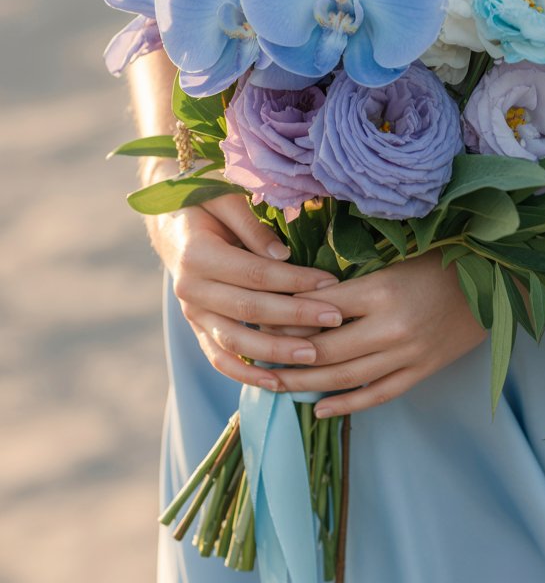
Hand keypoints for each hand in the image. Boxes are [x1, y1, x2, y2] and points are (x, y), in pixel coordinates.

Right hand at [148, 193, 343, 389]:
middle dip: (295, 316)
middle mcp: (190, 288)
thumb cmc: (207, 205)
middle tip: (334, 318)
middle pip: (249, 309)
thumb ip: (251, 225)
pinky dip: (246, 374)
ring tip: (314, 356)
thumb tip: (281, 255)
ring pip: (234, 341)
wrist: (172, 226)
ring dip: (275, 351)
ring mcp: (192, 313)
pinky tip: (278, 383)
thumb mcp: (226, 199)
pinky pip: (219, 359)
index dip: (293, 280)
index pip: (254, 273)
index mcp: (197, 254)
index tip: (330, 283)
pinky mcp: (197, 328)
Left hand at [274, 251, 486, 415]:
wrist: (498, 281)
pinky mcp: (423, 370)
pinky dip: (347, 405)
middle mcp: (392, 326)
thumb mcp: (395, 259)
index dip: (286, 319)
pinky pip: (379, 394)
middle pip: (326, 350)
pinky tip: (320, 409)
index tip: (260, 320)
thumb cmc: (441, 260)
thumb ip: (354, 281)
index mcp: (382, 290)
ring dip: (308, 384)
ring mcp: (409, 354)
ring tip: (277, 386)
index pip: (319, 310)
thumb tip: (303, 299)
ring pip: (347, 378)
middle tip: (255, 361)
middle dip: (286, 358)